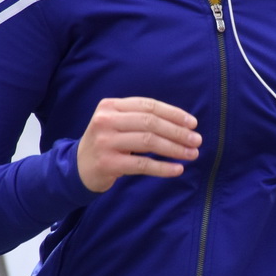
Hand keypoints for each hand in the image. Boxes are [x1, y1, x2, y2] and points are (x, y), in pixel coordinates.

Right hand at [76, 96, 200, 191]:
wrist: (78, 167)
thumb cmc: (107, 143)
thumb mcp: (117, 123)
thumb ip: (141, 118)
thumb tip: (183, 124)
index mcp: (110, 106)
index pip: (148, 105)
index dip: (173, 113)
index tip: (193, 124)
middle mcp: (106, 121)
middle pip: (150, 122)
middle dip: (178, 132)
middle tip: (197, 141)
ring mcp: (105, 142)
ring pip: (148, 142)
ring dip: (175, 149)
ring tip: (192, 154)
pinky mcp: (108, 163)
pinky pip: (142, 164)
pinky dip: (163, 167)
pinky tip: (178, 169)